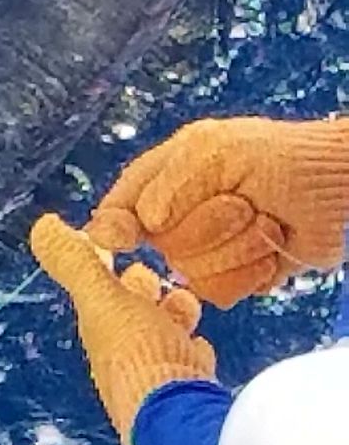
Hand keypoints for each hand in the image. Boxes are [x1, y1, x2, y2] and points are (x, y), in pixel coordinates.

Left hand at [28, 215, 215, 444]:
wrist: (177, 419)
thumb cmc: (140, 355)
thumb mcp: (104, 299)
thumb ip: (75, 264)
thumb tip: (41, 225)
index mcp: (99, 330)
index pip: (98, 290)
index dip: (102, 265)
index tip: (110, 245)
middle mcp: (120, 355)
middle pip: (129, 314)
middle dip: (138, 291)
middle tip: (146, 275)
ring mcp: (153, 376)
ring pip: (160, 336)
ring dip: (169, 316)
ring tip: (183, 301)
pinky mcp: (184, 394)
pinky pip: (186, 366)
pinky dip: (190, 351)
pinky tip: (198, 349)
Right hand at [84, 117, 348, 307]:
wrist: (340, 187)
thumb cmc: (285, 158)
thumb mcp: (215, 151)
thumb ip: (165, 184)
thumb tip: (136, 226)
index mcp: (165, 179)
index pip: (117, 210)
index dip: (118, 228)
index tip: (129, 236)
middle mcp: (179, 216)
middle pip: (161, 245)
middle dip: (210, 226)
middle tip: (242, 203)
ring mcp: (204, 250)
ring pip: (192, 272)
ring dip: (239, 248)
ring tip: (265, 223)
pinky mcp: (231, 276)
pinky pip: (218, 293)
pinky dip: (252, 271)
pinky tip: (271, 250)